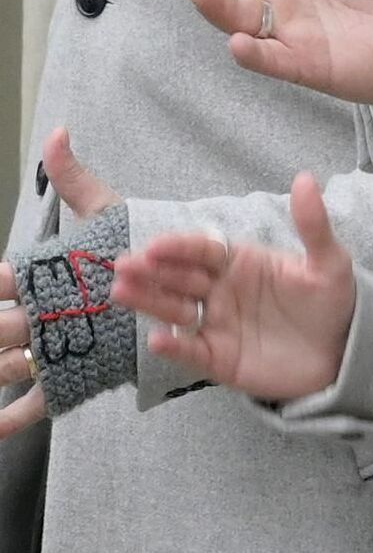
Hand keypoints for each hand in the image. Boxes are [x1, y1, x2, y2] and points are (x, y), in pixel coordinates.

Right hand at [0, 129, 125, 438]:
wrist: (176, 296)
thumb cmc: (134, 255)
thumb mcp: (110, 218)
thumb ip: (80, 182)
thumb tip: (59, 135)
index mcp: (45, 277)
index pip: (7, 279)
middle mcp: (43, 314)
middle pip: (1, 324)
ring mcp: (55, 349)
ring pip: (10, 363)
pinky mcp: (76, 379)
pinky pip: (42, 401)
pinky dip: (14, 417)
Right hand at [111, 174, 358, 402]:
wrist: (347, 352)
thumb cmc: (332, 301)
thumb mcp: (330, 263)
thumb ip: (313, 225)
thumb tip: (306, 179)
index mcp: (238, 261)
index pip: (201, 249)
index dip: (179, 247)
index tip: (156, 246)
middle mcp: (218, 289)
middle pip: (178, 276)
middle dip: (150, 270)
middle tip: (123, 266)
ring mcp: (216, 323)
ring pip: (174, 309)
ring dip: (148, 300)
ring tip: (121, 292)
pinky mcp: (218, 358)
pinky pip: (191, 350)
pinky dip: (174, 346)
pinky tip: (157, 340)